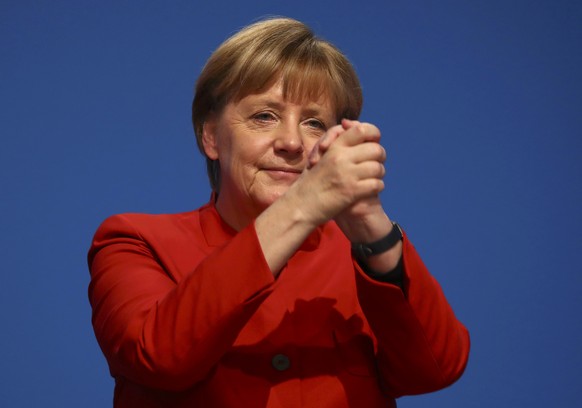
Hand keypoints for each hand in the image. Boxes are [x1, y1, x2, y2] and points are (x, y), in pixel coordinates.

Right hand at [308, 120, 392, 243]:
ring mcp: (347, 174)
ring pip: (378, 168)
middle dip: (379, 157)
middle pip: (376, 149)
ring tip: (371, 178)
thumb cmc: (310, 183)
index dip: (373, 134)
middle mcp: (341, 157)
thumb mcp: (319, 156)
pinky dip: (376, 187)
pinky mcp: (352, 191)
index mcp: (334, 147)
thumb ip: (335, 140)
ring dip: (378, 174)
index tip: (372, 142)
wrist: (300, 206)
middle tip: (373, 164)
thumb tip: (350, 123)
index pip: (362, 130)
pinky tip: (369, 190)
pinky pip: (376, 184)